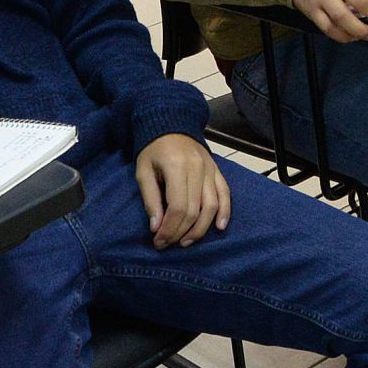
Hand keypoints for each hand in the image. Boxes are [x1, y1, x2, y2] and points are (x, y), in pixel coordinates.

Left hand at [135, 134, 229, 249]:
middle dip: (180, 232)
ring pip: (212, 205)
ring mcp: (210, 169)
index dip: (169, 229)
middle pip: (195, 210)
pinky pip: (225, 193)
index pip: (178, 207)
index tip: (158, 242)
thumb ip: (150, 200)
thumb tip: (156, 228)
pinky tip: (219, 227)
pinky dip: (224, 211)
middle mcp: (197, 168)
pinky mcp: (216, 170)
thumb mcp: (143, 172)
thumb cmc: (153, 150)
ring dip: (200, 228)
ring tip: (187, 241)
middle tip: (168, 244)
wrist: (171, 124)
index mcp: (176, 167)